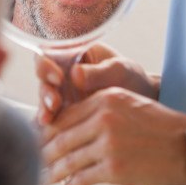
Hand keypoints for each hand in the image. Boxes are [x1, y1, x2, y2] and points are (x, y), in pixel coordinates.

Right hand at [35, 43, 160, 124]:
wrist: (143, 102)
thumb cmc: (131, 78)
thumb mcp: (119, 70)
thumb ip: (98, 72)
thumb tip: (75, 74)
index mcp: (73, 54)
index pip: (50, 54)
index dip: (47, 65)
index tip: (58, 77)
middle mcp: (63, 73)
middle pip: (43, 79)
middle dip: (45, 91)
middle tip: (54, 103)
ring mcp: (62, 93)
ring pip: (44, 99)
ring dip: (44, 108)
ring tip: (49, 119)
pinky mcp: (65, 113)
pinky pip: (52, 117)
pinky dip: (49, 124)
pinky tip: (49, 130)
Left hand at [40, 87, 185, 184]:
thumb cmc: (165, 128)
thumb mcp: (130, 105)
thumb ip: (101, 111)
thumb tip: (74, 128)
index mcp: (106, 98)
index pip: (66, 115)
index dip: (48, 130)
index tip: (39, 138)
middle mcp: (103, 118)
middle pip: (61, 137)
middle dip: (44, 151)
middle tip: (34, 160)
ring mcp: (108, 144)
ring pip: (68, 159)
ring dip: (52, 171)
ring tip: (43, 177)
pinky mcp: (114, 169)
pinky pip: (82, 178)